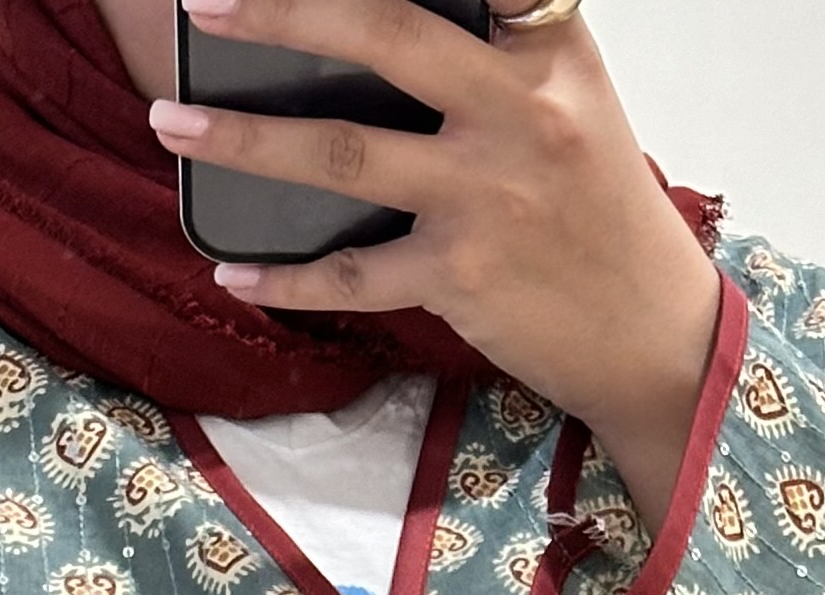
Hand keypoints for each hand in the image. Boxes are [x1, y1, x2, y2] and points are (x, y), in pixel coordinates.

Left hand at [149, 0, 723, 521]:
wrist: (651, 333)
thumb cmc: (600, 213)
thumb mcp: (573, 102)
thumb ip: (497, 51)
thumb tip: (380, 29)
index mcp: (550, 52)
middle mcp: (519, 112)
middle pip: (385, 34)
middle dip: (282, 13)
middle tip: (206, 3)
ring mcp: (488, 196)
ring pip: (343, 153)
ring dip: (244, 138)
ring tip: (172, 123)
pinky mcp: (463, 278)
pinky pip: (353, 273)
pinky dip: (284, 276)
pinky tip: (230, 268)